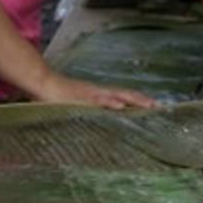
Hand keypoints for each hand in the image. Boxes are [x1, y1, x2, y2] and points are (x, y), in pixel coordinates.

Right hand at [31, 71, 156, 109]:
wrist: (42, 83)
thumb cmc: (56, 96)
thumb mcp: (76, 106)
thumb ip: (88, 111)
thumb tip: (99, 120)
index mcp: (98, 94)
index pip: (123, 96)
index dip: (139, 100)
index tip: (155, 106)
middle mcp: (98, 91)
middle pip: (125, 94)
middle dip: (143, 100)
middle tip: (161, 107)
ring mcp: (91, 93)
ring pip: (117, 96)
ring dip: (133, 100)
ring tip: (149, 105)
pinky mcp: (81, 97)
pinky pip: (98, 100)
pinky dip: (110, 102)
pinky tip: (120, 106)